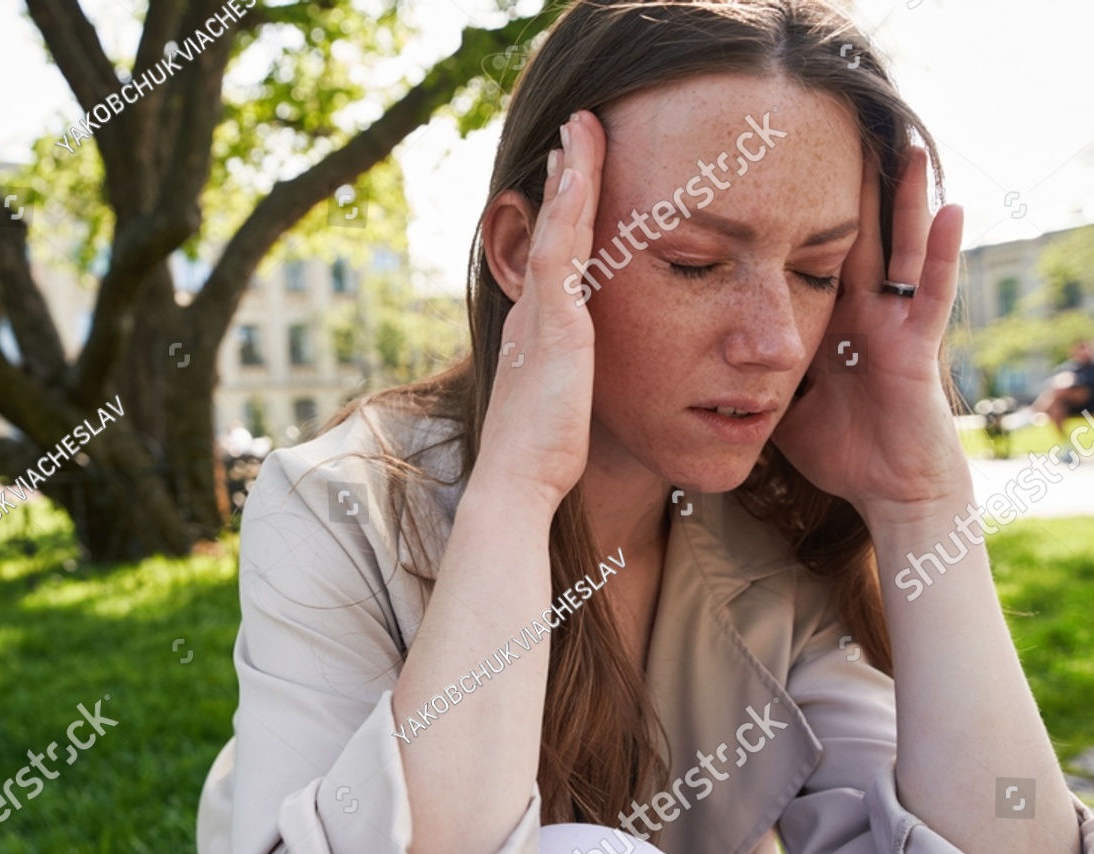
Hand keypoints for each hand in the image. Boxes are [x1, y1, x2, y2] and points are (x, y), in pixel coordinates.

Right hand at [474, 111, 603, 517]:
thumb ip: (566, 393)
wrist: (514, 484)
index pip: (553, 264)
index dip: (561, 220)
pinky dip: (570, 203)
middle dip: (563, 183)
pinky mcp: (554, 322)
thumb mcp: (558, 417)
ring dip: (569, 175)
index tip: (572, 184)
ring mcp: (539, 315)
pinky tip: (579, 167)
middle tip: (573, 135)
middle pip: (549, 233)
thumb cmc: (540, 465)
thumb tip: (574, 398)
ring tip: (579, 129)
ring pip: (555, 228)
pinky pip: (562, 247)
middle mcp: (531, 316)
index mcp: (535, 337)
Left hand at [770, 148, 967, 522]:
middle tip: (836, 131)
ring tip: (903, 143)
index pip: (809, 254)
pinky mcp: (918, 343)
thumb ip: (745, 370)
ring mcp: (894, 322)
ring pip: (900, 248)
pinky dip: (946, 251)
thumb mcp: (780, 400)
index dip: (795, 216)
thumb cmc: (838, 447)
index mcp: (829, 318)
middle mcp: (862, 311)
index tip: (770, 170)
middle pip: (854, 237)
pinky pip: (935, 290)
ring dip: (903, 198)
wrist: (887, 487)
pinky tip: (951, 207)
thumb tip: (691, 357)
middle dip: (846, 188)